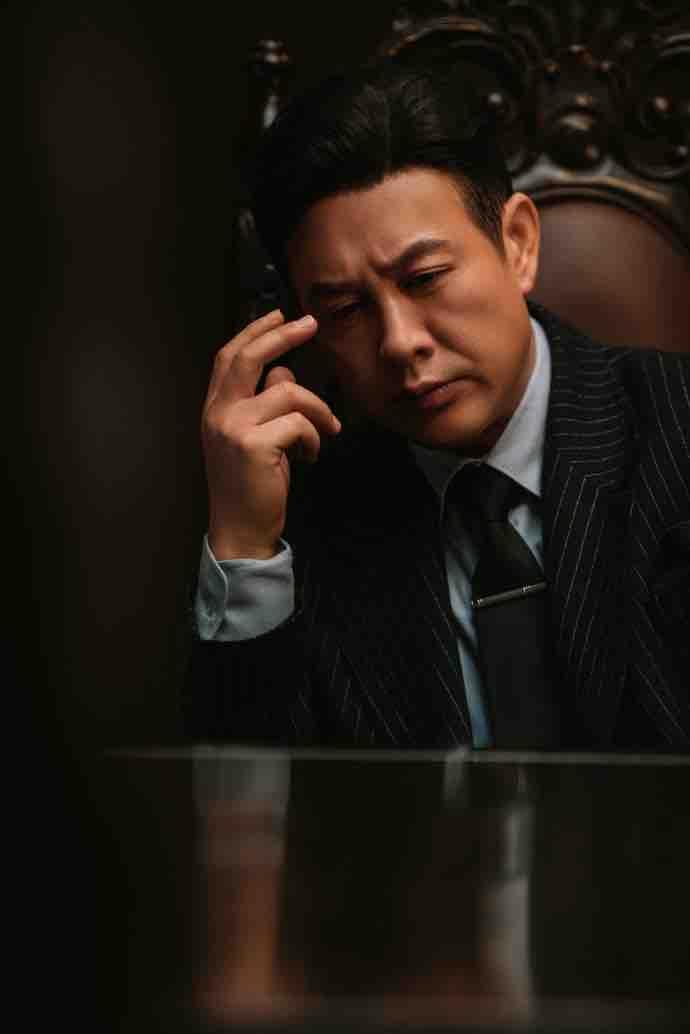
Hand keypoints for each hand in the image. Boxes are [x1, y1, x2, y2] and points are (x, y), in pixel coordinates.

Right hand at [202, 309, 340, 559]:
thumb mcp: (251, 438)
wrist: (240, 530)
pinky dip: (315, 437)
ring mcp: (233, 427)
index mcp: (214, 409)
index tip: (278, 314)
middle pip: (249, 357)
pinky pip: (299, 423)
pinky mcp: (253, 445)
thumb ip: (262, 403)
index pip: (229, 357)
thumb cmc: (250, 487)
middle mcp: (218, 413)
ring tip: (327, 432)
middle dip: (282, 334)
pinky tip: (310, 456)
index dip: (254, 331)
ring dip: (318, 410)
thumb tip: (285, 374)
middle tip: (310, 324)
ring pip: (288, 392)